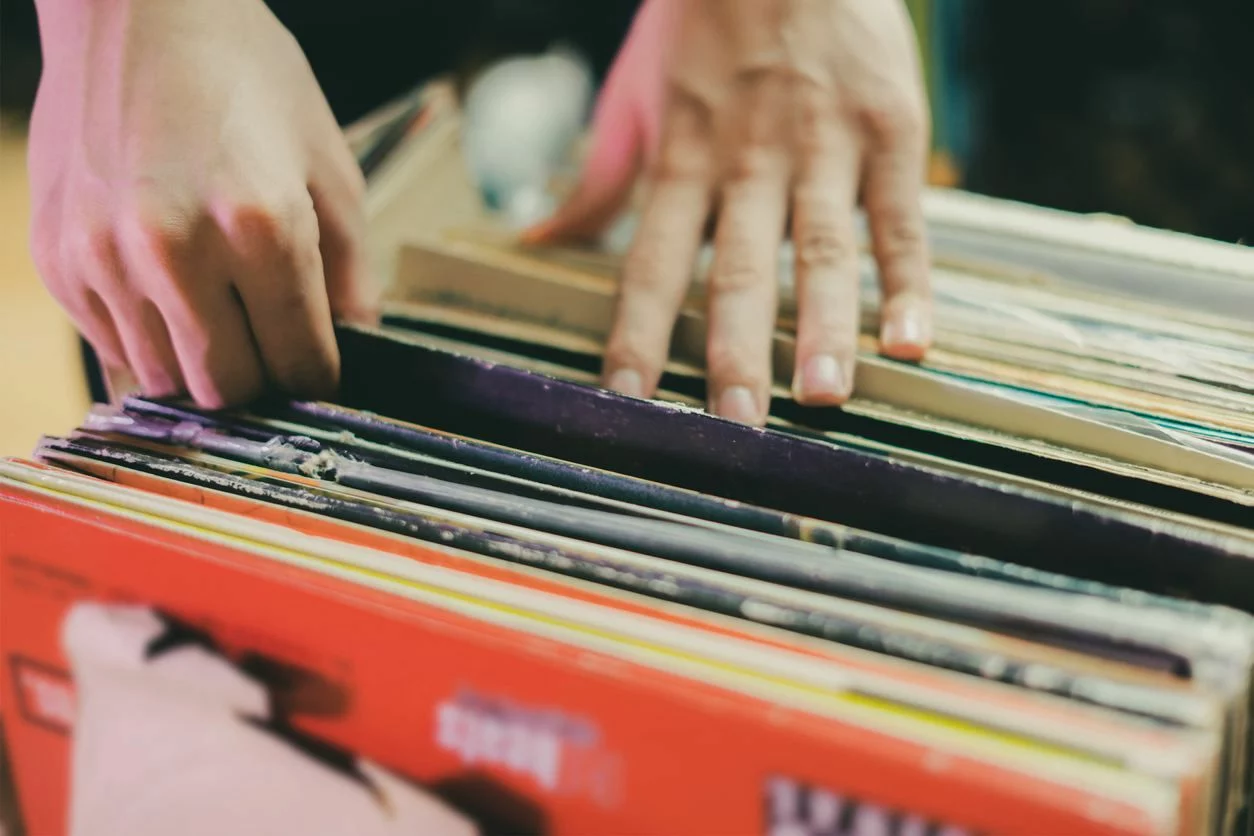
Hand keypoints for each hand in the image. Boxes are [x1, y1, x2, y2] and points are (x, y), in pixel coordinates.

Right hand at [28, 0, 378, 408]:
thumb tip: (352, 351)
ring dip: (200, 364)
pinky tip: (169, 289)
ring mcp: (104, 256)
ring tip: (219, 309)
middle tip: (272, 350)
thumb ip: (349, 275)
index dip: (317, 382)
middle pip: (227, 389)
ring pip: (164, 379)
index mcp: (260, 226)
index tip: (320, 377)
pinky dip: (149, 339)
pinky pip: (111, 347)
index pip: (298, 364)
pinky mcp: (58, 258)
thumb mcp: (330, 169)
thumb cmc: (248, 79)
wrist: (139, 7)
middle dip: (260, 382)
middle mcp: (174, 248)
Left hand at [525, 0, 931, 424]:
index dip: (639, 334)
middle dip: (737, 352)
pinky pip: (901, 215)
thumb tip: (538, 239)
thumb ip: (600, 178)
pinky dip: (909, 278)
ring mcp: (823, 147)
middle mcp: (749, 161)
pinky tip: (913, 339)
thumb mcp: (637, 95)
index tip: (628, 402)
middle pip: (740, 270)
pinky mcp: (888, 129)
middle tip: (736, 426)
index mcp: (683, 159)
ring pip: (822, 249)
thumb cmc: (701, 22)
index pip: (654, 263)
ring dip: (826, 326)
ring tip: (827, 398)